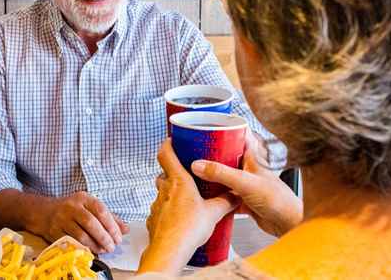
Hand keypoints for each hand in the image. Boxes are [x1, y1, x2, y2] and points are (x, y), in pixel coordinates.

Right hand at [39, 191, 128, 253]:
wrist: (44, 212)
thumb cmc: (72, 209)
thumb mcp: (89, 207)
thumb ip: (109, 217)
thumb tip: (125, 229)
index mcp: (83, 198)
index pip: (100, 210)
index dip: (112, 225)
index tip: (119, 237)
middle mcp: (71, 207)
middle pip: (91, 223)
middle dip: (104, 237)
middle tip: (112, 246)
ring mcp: (61, 219)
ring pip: (81, 235)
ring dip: (95, 245)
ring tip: (103, 250)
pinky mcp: (54, 231)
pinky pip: (71, 242)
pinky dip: (83, 249)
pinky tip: (91, 251)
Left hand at [138, 140, 239, 274]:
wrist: (170, 250)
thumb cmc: (187, 229)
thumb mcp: (214, 212)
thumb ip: (226, 201)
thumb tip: (236, 196)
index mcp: (178, 181)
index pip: (165, 153)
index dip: (167, 144)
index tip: (172, 140)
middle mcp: (165, 190)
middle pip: (164, 173)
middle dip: (172, 172)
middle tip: (185, 173)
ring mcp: (157, 204)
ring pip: (162, 192)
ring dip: (171, 193)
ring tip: (186, 199)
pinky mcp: (154, 219)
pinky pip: (160, 209)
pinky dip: (168, 210)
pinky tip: (179, 218)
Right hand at [191, 129, 302, 236]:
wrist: (289, 224)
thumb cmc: (279, 200)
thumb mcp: (245, 182)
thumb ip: (221, 173)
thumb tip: (199, 165)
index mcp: (253, 157)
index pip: (239, 134)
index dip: (225, 128)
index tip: (208, 125)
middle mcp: (249, 168)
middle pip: (227, 155)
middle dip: (212, 153)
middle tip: (195, 150)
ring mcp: (246, 184)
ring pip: (225, 175)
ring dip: (213, 175)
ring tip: (195, 171)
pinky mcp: (243, 199)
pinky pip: (226, 194)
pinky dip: (216, 195)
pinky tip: (206, 196)